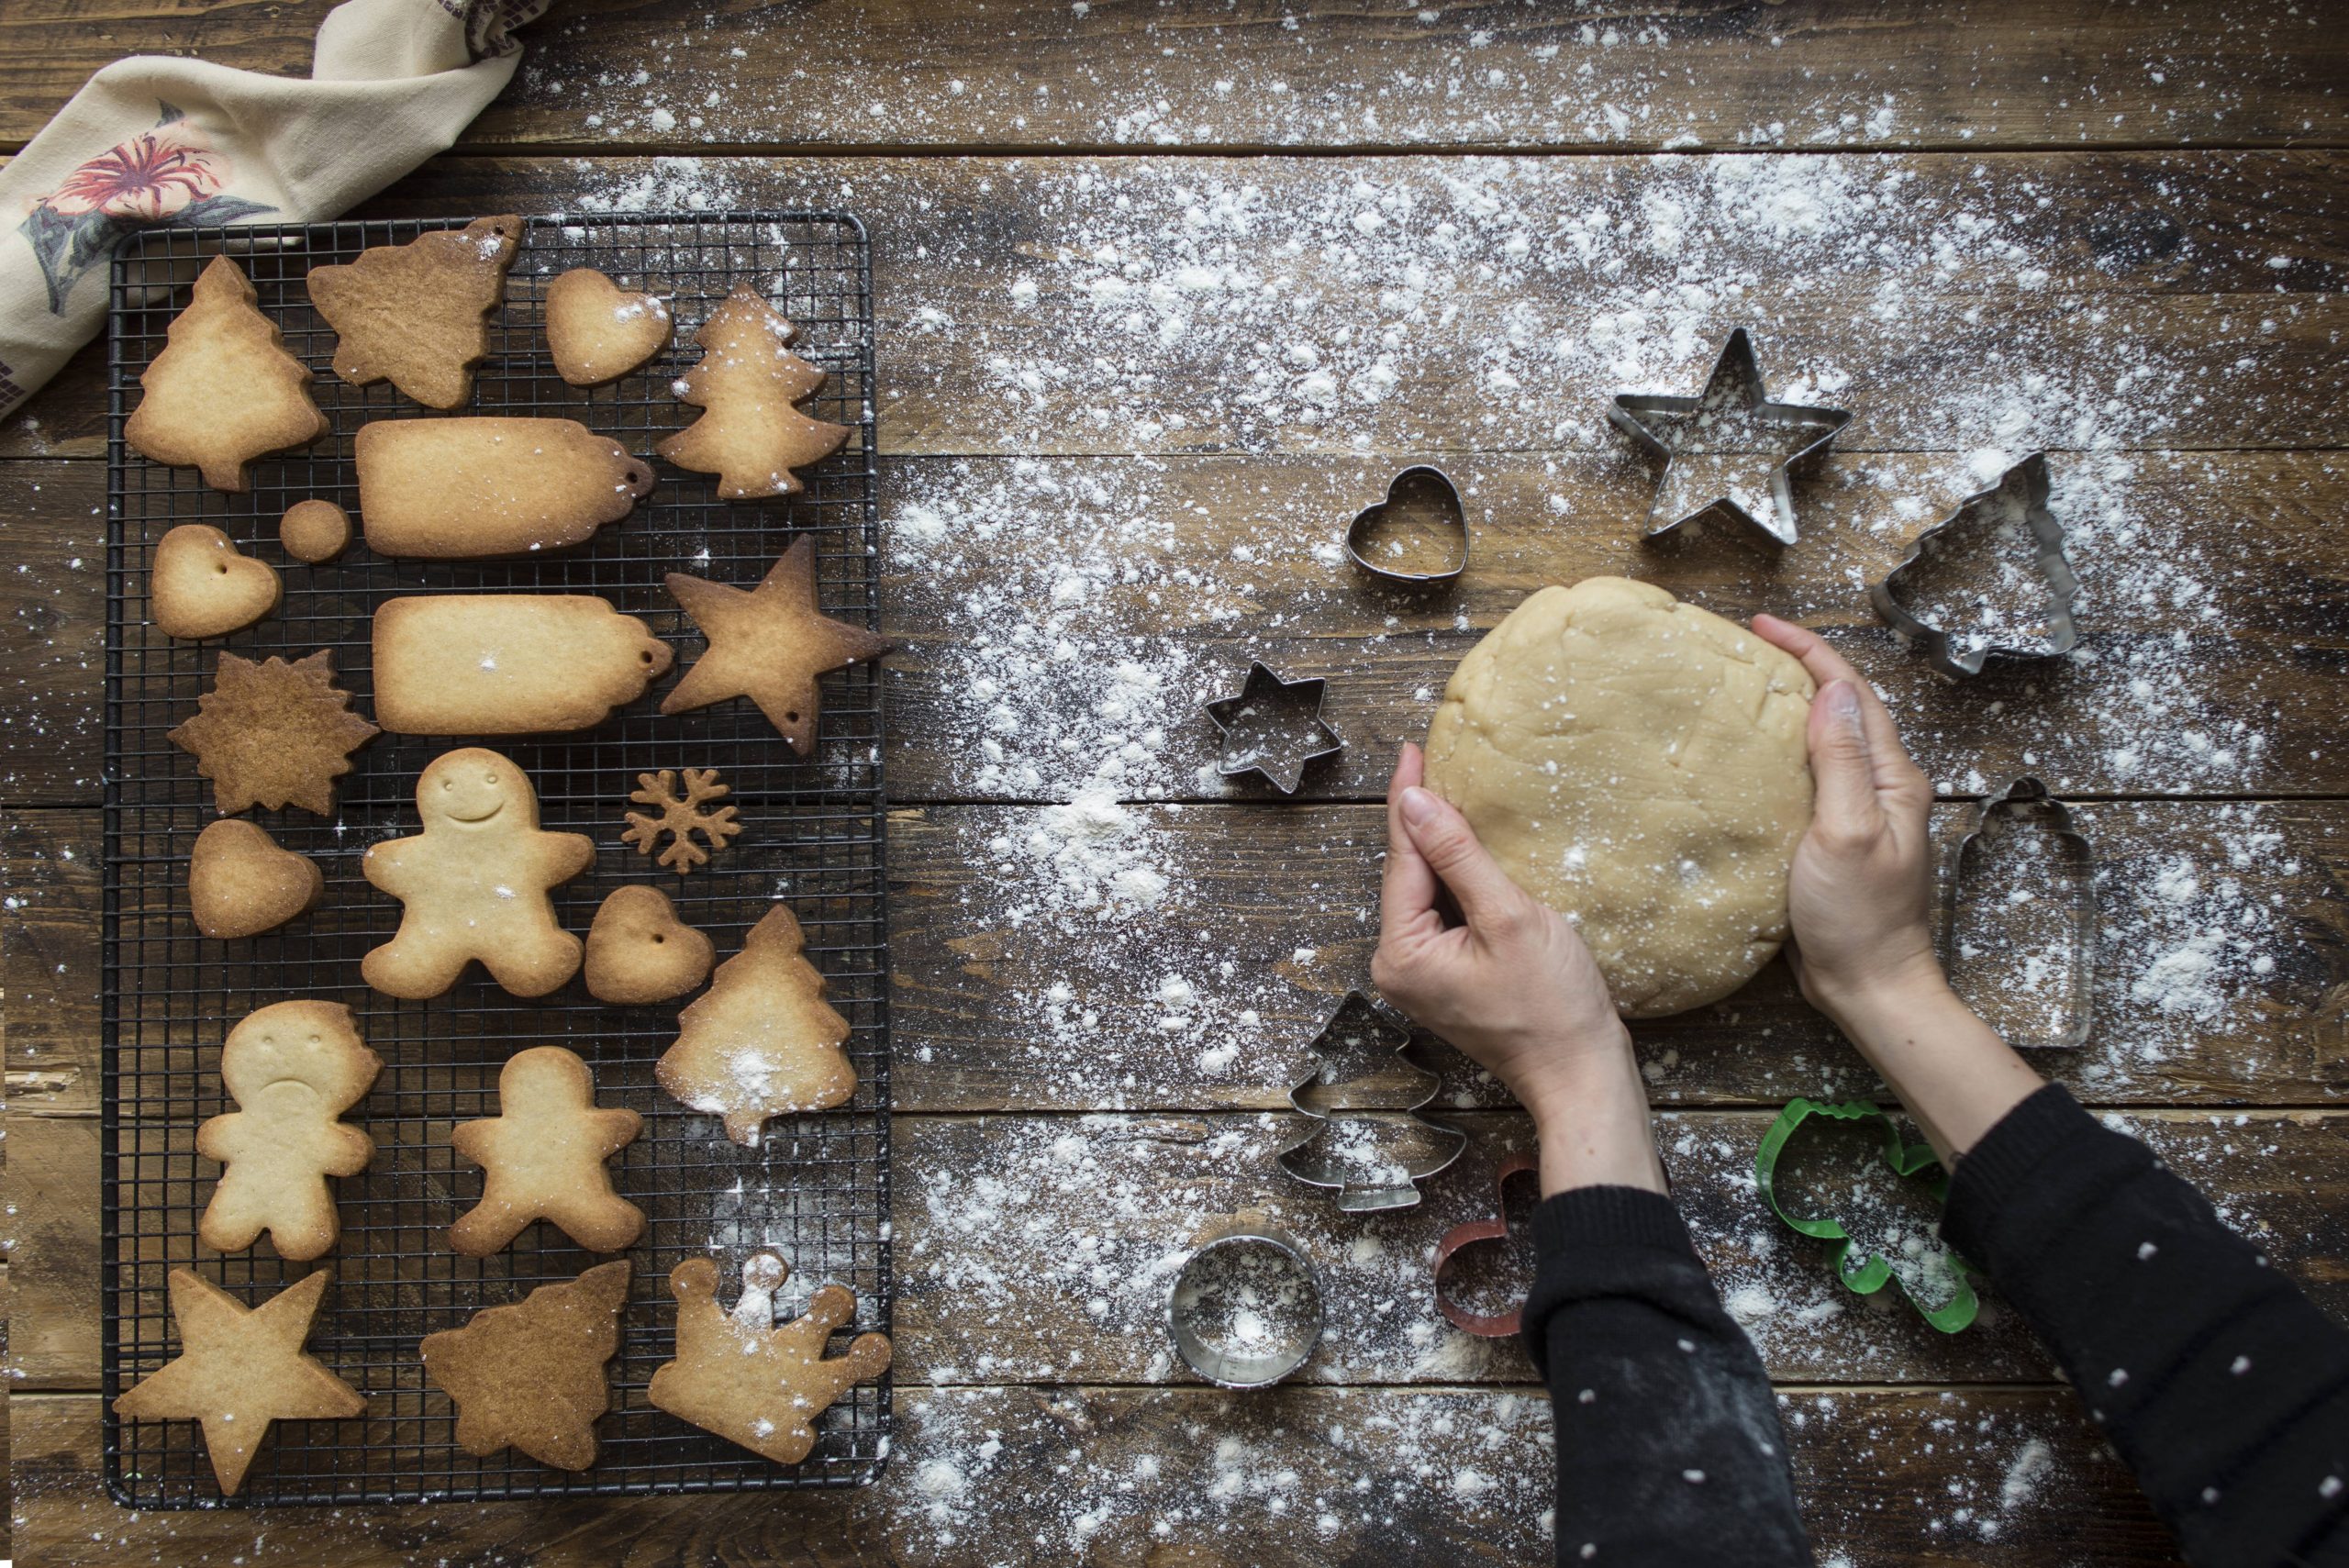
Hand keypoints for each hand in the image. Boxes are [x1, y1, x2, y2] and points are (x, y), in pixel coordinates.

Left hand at [1373, 744, 1663, 1193]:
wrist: (1580, 1074)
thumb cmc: (1553, 1005)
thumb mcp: (1509, 917)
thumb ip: (1459, 856)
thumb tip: (1414, 802)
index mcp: (1401, 953)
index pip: (1402, 859)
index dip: (1408, 800)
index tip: (1410, 749)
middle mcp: (1396, 966)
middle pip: (1407, 874)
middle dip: (1419, 820)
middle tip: (1429, 759)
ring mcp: (1418, 976)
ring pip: (1424, 893)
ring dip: (1438, 847)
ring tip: (1447, 790)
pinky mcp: (1442, 979)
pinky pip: (1440, 914)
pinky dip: (1453, 879)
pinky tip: (1467, 847)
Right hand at [1749, 616, 2040, 1161]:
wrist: (1870, 985)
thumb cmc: (1859, 917)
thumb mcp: (1847, 833)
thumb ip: (1841, 761)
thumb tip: (1833, 690)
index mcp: (1892, 777)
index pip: (1852, 692)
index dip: (1810, 652)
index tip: (1761, 625)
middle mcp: (1883, 786)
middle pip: (1844, 707)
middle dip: (1801, 667)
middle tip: (1747, 646)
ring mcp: (1863, 812)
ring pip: (1828, 739)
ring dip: (1792, 705)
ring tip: (1745, 687)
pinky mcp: (1838, 837)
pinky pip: (1813, 776)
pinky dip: (1784, 750)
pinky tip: (1753, 756)